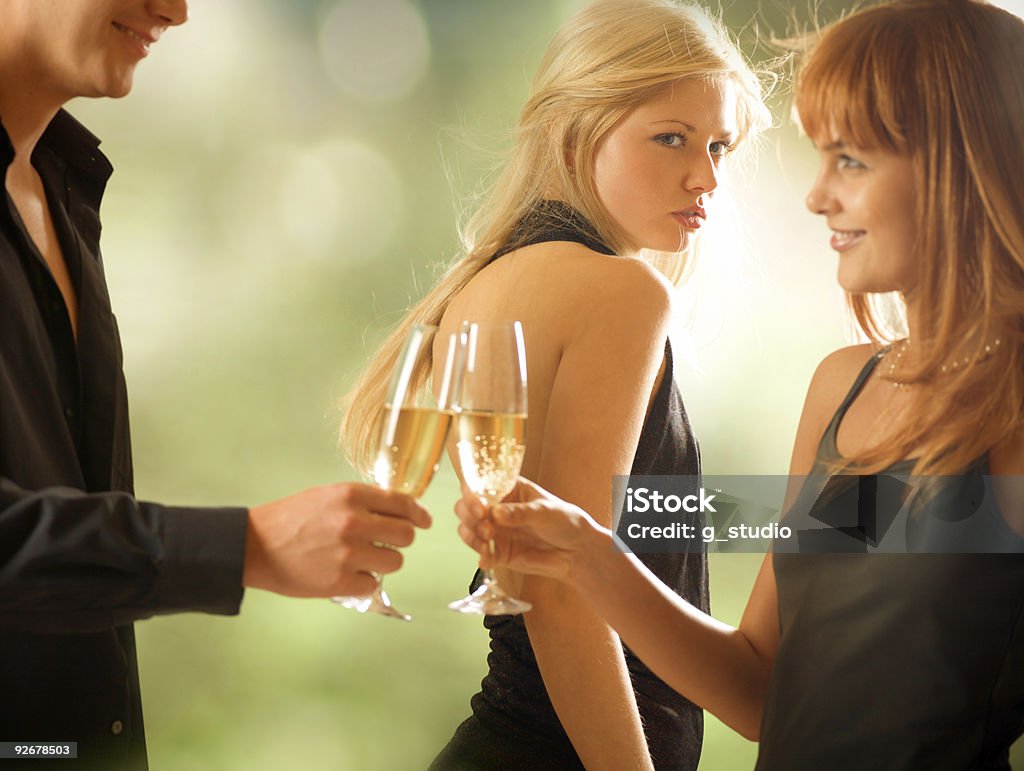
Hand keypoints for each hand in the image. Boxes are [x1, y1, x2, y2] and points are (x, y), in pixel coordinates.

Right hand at [244, 483, 430, 596]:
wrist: (253, 546)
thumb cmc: (291, 518)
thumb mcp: (327, 496)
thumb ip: (362, 501)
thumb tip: (400, 509)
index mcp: (350, 496)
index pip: (402, 503)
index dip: (418, 513)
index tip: (424, 520)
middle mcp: (353, 522)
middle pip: (406, 535)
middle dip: (400, 540)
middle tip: (386, 543)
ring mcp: (347, 554)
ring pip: (395, 562)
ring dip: (383, 562)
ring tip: (360, 559)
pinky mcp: (339, 582)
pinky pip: (373, 584)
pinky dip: (363, 582)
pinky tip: (345, 573)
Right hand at [455, 478, 602, 580]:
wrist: (577, 551)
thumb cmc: (564, 521)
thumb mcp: (545, 511)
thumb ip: (521, 513)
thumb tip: (496, 513)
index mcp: (506, 488)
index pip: (479, 484)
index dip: (472, 493)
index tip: (481, 507)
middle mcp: (495, 507)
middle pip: (464, 507)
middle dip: (469, 516)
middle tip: (487, 527)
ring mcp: (495, 530)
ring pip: (467, 529)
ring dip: (472, 535)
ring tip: (488, 541)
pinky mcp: (498, 552)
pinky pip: (480, 553)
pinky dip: (480, 556)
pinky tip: (487, 559)